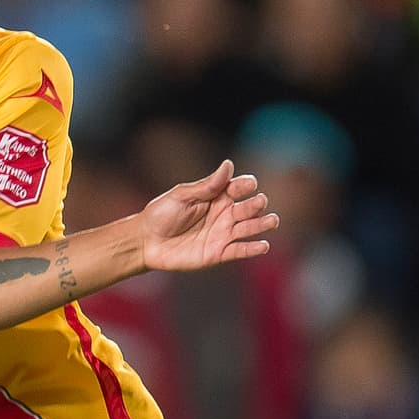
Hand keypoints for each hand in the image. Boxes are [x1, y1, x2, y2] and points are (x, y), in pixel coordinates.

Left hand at [141, 161, 278, 272]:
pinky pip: (240, 250)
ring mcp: (222, 234)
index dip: (245, 185)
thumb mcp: (182, 195)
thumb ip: (207, 185)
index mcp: (217, 196)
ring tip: (272, 221)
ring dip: (262, 224)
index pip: (239, 187)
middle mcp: (224, 214)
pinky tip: (263, 245)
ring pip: (249, 228)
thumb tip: (228, 165)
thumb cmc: (161, 214)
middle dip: (256, 204)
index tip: (245, 186)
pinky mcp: (218, 253)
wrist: (146, 241)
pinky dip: (253, 249)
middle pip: (249, 207)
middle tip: (257, 203)